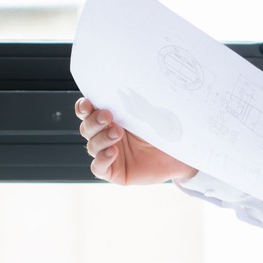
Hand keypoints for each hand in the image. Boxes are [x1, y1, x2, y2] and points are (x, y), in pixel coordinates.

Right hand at [75, 97, 196, 185]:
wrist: (178, 156)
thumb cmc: (163, 133)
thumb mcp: (149, 116)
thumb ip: (134, 106)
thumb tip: (125, 90)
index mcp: (111, 119)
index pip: (88, 112)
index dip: (83, 107)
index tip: (88, 103)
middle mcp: (105, 136)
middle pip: (87, 128)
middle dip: (94, 121)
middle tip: (108, 116)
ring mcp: (107, 153)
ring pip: (92, 146)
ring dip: (101, 138)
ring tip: (117, 134)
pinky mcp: (113, 171)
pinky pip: (98, 167)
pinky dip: (102, 159)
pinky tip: (113, 152)